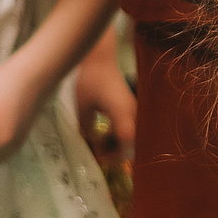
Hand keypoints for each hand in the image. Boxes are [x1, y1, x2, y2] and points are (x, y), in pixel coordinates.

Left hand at [71, 39, 134, 158]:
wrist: (100, 60)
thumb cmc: (90, 79)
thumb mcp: (82, 107)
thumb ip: (86, 128)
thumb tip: (89, 144)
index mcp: (123, 114)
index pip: (126, 146)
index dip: (114, 157)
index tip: (98, 157)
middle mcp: (134, 114)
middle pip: (132, 145)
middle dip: (116, 153)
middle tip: (97, 152)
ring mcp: (135, 112)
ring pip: (133, 139)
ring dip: (118, 145)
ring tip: (99, 143)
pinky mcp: (133, 110)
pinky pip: (131, 130)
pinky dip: (120, 137)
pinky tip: (105, 133)